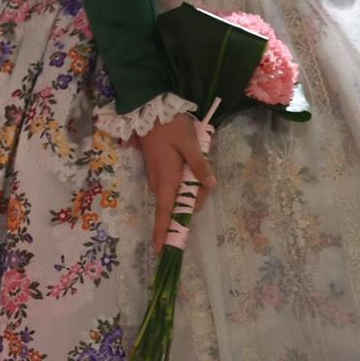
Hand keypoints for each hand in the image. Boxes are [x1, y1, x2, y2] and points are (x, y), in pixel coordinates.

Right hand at [138, 112, 215, 252]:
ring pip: (178, 194)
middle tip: (207, 177)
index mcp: (167, 180)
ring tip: (199, 164)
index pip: (164, 213)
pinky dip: (185, 182)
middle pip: (178, 205)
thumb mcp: (190, 144)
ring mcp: (156, 176)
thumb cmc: (169, 126)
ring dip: (191, 189)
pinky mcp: (157, 170)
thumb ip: (200, 166)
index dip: (163, 232)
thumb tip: (211, 185)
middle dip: (195, 200)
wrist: (148, 108)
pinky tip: (190, 163)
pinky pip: (174, 185)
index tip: (161, 251)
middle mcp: (159, 182)